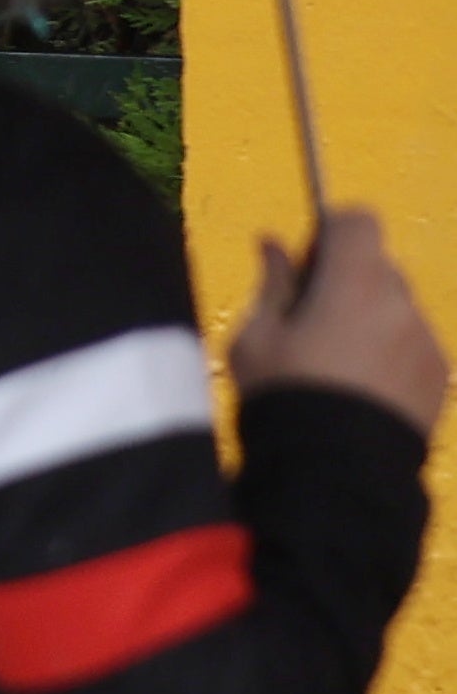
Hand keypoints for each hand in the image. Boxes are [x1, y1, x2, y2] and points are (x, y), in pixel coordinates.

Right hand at [235, 207, 447, 437]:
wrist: (334, 471)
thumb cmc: (284, 396)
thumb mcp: (255, 340)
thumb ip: (273, 285)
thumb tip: (273, 243)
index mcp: (354, 283)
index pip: (358, 221)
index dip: (332, 230)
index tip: (309, 262)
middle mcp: (401, 301)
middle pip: (379, 267)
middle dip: (349, 281)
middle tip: (314, 324)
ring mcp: (427, 338)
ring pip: (397, 308)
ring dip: (372, 320)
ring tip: (339, 368)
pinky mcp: (440, 374)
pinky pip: (414, 345)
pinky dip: (391, 354)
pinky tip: (363, 392)